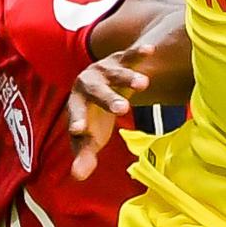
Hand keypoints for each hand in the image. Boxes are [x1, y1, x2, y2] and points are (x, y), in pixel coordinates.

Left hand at [66, 54, 148, 179]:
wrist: (103, 85)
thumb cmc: (94, 117)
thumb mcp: (90, 137)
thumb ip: (84, 155)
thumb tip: (78, 176)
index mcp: (76, 104)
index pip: (75, 113)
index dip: (77, 120)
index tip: (81, 130)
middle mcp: (86, 84)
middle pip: (97, 91)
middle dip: (109, 99)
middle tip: (124, 109)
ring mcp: (103, 70)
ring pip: (115, 73)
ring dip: (129, 76)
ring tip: (146, 84)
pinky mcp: (120, 60)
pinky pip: (129, 55)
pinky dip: (138, 52)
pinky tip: (150, 50)